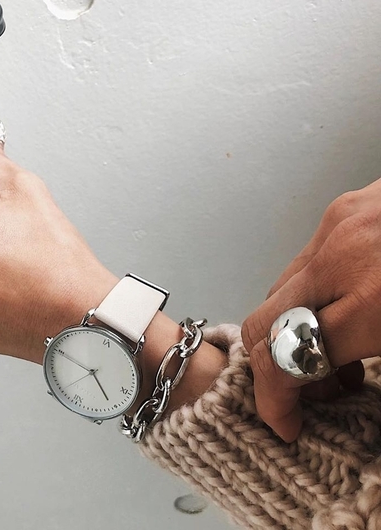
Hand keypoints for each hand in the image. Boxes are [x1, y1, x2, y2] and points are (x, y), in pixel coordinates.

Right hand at [240, 182, 380, 440]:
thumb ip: (380, 359)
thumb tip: (342, 386)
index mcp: (376, 300)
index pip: (288, 357)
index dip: (275, 400)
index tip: (287, 422)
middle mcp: (339, 257)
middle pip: (263, 323)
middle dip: (272, 368)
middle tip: (306, 396)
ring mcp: (335, 226)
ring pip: (279, 292)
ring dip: (291, 332)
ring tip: (337, 358)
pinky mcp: (340, 209)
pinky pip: (304, 264)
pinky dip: (311, 298)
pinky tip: (344, 311)